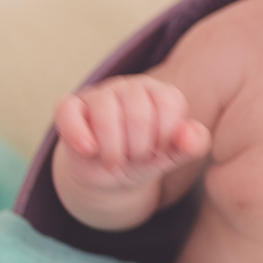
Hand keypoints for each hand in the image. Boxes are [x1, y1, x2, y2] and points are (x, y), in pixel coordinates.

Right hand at [54, 74, 211, 192]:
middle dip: (138, 148)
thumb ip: (192, 145)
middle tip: (135, 158)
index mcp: (161, 93)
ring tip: (115, 162)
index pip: (169, 105)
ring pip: (104, 112)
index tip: (159, 150)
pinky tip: (89, 150)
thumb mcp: (173, 156)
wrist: (113, 174)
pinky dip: (78, 134)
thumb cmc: (147, 158)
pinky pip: (69, 112)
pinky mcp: (71, 108)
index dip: (164, 137)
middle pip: (137, 113)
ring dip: (112, 148)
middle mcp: (131, 87)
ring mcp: (99, 94)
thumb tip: (190, 135)